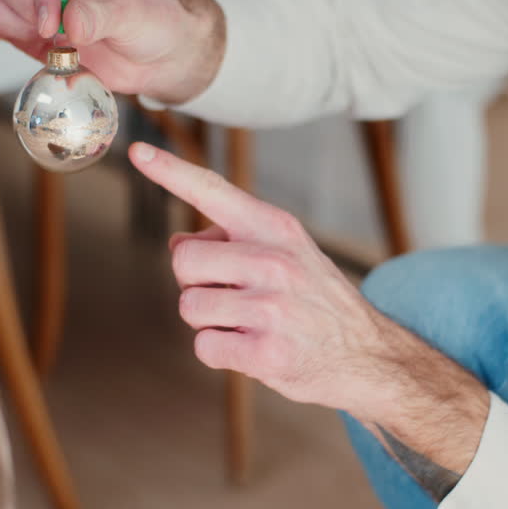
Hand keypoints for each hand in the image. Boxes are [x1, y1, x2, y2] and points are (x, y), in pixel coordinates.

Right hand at [0, 0, 223, 103]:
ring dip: (9, 23)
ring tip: (48, 43)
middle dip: (23, 7)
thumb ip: (100, 16)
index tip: (54, 26)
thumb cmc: (154, 20)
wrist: (159, 55)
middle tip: (54, 34)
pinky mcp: (24, 22)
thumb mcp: (134, 13)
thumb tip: (70, 24)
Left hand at [128, 143, 488, 450]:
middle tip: (232, 297)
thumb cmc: (319, 304)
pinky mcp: (266, 352)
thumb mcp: (287, 255)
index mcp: (276, 229)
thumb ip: (234, 244)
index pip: (213, 191)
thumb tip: (180, 242)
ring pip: (190, 307)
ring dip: (210, 322)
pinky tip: (253, 350)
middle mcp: (274, 261)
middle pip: (183, 261)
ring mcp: (271, 308)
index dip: (170, 171)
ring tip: (248, 325)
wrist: (369, 355)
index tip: (138, 152)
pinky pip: (204, 347)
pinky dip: (220, 353)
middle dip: (196, 283)